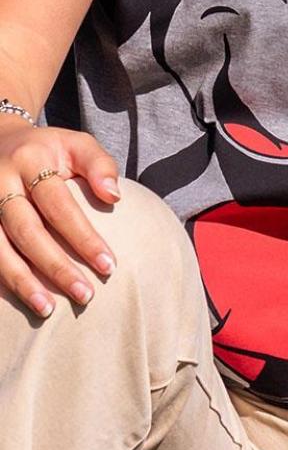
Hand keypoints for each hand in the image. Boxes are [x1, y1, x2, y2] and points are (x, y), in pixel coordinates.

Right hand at [0, 122, 119, 317]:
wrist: (0, 139)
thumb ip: (99, 165)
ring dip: (22, 281)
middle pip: (27, 231)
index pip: (59, 205)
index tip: (110, 266)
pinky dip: (3, 278)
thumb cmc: (50, 151)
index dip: (83, 237)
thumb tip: (114, 196)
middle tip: (85, 295)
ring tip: (47, 310)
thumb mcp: (77, 144)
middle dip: (56, 266)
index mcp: (29, 162)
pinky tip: (23, 299)